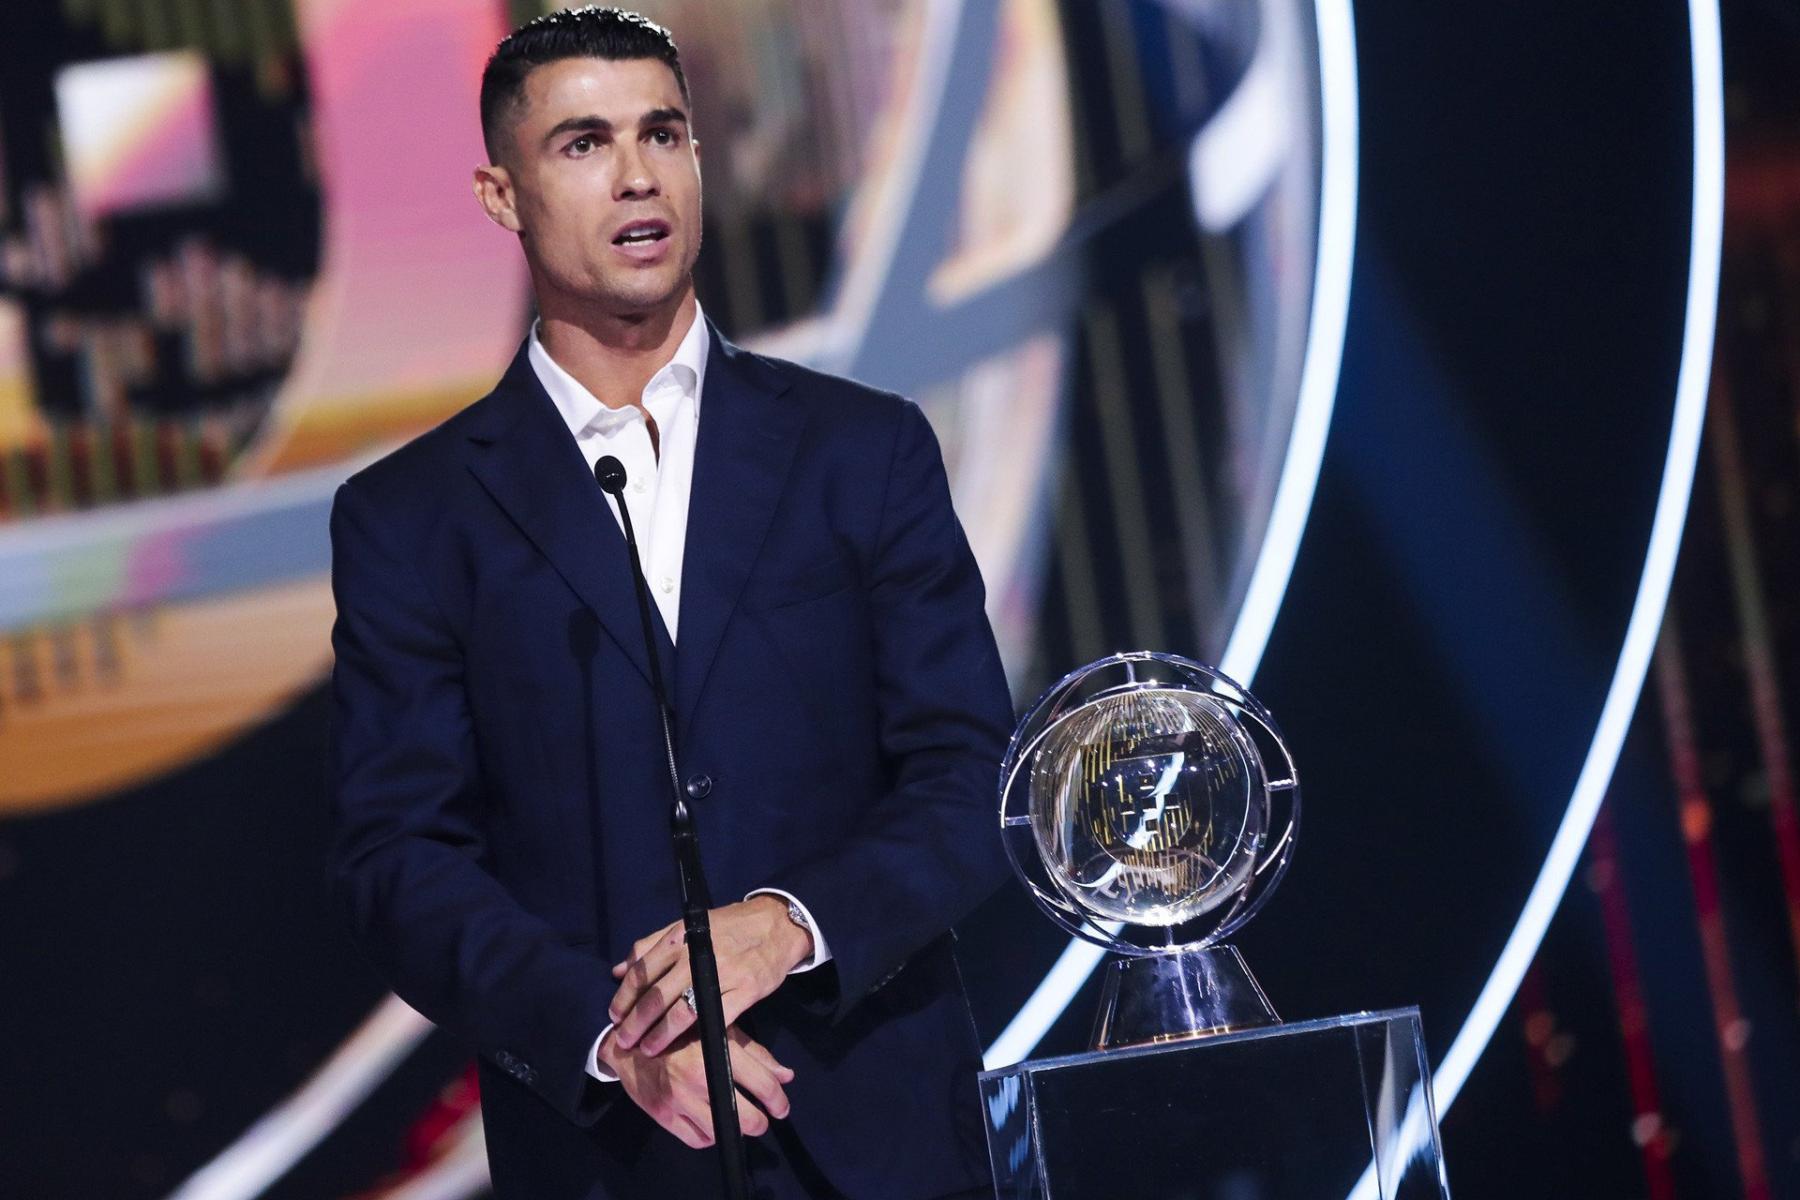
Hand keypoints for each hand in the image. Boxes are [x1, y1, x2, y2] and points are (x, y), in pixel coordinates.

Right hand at [599, 1024, 794, 1147]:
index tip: (782, 1107)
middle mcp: (699, 1077)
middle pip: (745, 1117)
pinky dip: (709, 1134)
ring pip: (722, 1131)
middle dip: (760, 1122)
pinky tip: (711, 1122)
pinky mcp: (663, 1115)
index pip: (762, 1083)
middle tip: (762, 1119)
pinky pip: (697, 1140)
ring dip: (733, 1128)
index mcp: (716, 1049)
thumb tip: (786, 1076)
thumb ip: (754, 1053)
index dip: (778, 1100)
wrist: (630, 1042)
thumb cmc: (682, 1031)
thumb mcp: (719, 1030)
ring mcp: (679, 1099)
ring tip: (736, 1118)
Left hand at [609, 895, 812, 1055]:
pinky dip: (697, 1036)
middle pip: (657, 995)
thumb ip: (652, 946)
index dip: (624, 997)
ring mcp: (723, 974)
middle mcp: (697, 954)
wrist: (775, 926)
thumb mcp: (688, 927)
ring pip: (682, 1010)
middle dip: (635, 1022)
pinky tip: (685, 1047)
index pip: (642, 970)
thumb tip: (618, 969)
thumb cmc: (728, 927)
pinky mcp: (745, 991)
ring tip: (646, 1049)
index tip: (614, 1016)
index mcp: (680, 936)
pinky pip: (715, 1018)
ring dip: (659, 1034)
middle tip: (622, 1040)